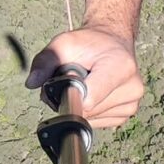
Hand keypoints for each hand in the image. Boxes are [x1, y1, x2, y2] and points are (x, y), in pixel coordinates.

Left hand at [25, 27, 143, 130]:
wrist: (113, 42)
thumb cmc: (89, 43)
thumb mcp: (64, 43)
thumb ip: (45, 61)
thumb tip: (31, 83)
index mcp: (121, 67)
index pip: (89, 98)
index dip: (70, 93)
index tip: (65, 81)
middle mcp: (132, 87)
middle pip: (88, 111)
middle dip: (72, 100)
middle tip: (71, 79)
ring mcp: (132, 102)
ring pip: (92, 119)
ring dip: (81, 106)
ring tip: (84, 84)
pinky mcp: (128, 112)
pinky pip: (100, 121)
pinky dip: (90, 111)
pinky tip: (92, 93)